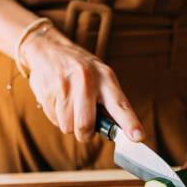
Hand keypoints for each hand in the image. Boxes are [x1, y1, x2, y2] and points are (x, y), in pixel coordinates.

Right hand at [20, 25, 144, 142]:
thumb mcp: (101, 76)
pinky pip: (54, 120)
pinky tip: (58, 100)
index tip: (138, 137)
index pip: (120, 105)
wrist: (49, 49)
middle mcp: (86, 80)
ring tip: (69, 105)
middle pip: (85, 125)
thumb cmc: (81, 69)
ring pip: (68, 127)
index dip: (130, 123)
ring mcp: (65, 86)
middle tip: (85, 129)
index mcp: (105, 78)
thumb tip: (116, 131)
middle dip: (85, 134)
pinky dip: (57, 116)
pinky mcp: (47, 92)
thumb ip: (110, 102)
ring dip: (69, 123)